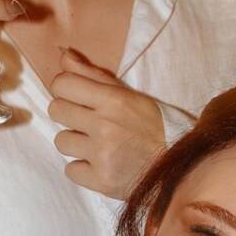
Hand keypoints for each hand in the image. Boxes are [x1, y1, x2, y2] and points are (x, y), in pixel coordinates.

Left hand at [47, 52, 165, 197]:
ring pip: (61, 141)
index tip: (76, 96)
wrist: (179, 165)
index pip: (62, 84)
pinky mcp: (101, 180)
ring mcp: (102, 155)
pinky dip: (83, 169)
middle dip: (68, 114)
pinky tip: (100, 164)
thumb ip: (93, 75)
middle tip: (87, 122)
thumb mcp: (129, 95)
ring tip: (96, 145)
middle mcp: (105, 126)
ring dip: (75, 143)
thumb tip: (63, 54)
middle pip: (56, 110)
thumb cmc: (153, 126)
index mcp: (114, 100)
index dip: (65, 89)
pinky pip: (70, 170)